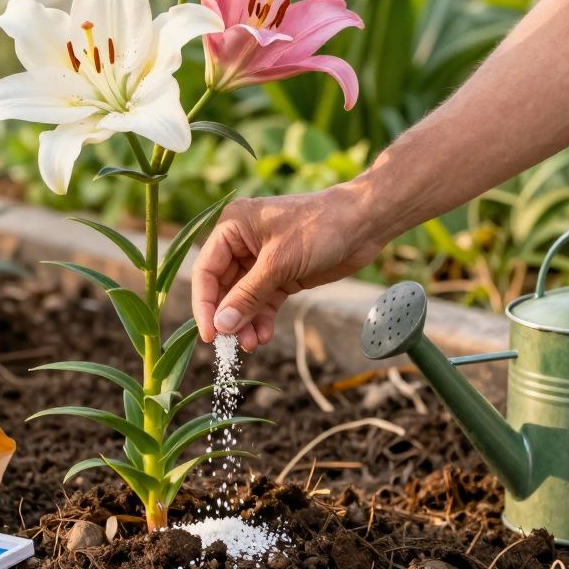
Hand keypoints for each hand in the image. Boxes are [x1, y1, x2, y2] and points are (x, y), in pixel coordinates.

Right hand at [191, 185, 383, 349]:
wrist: (364, 223)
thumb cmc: (319, 228)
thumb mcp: (279, 263)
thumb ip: (247, 295)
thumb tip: (221, 326)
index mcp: (232, 227)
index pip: (206, 270)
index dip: (204, 304)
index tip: (209, 335)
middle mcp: (241, 243)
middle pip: (223, 288)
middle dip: (228, 317)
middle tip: (231, 345)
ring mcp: (261, 260)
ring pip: (243, 299)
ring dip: (245, 322)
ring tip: (252, 344)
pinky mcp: (281, 274)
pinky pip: (263, 301)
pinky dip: (262, 318)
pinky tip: (264, 335)